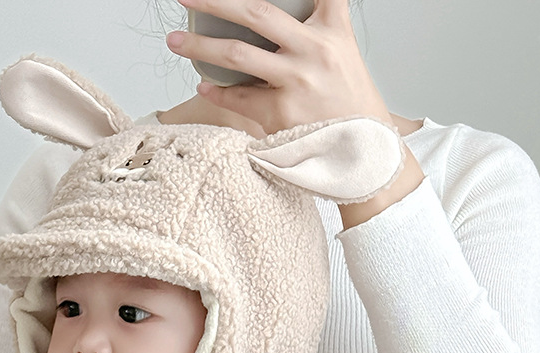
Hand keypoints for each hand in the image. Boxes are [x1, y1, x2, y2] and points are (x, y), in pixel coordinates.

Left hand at [166, 0, 390, 134]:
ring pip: (238, 54)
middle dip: (216, 0)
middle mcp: (313, 50)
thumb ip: (319, 24)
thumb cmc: (348, 102)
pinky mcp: (280, 113)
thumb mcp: (344, 51)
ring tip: (175, 40)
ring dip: (200, 45)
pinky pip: (239, 98)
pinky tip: (204, 84)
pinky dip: (217, 91)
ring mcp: (295, 81)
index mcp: (331, 29)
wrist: (364, 149)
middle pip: (256, 12)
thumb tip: (268, 17)